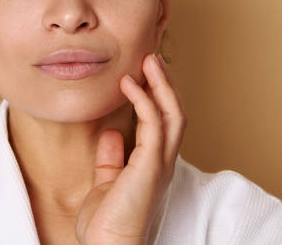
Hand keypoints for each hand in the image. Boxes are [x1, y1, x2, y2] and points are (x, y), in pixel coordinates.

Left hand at [75, 53, 186, 244]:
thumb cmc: (107, 223)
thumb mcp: (107, 183)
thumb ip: (111, 159)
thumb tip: (111, 134)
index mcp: (154, 164)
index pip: (163, 122)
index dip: (157, 95)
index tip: (143, 73)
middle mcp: (163, 161)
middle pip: (174, 112)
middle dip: (165, 83)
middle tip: (152, 58)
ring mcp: (160, 163)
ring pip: (172, 114)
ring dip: (162, 84)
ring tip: (149, 60)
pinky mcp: (150, 166)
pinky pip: (152, 124)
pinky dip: (143, 100)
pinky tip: (129, 84)